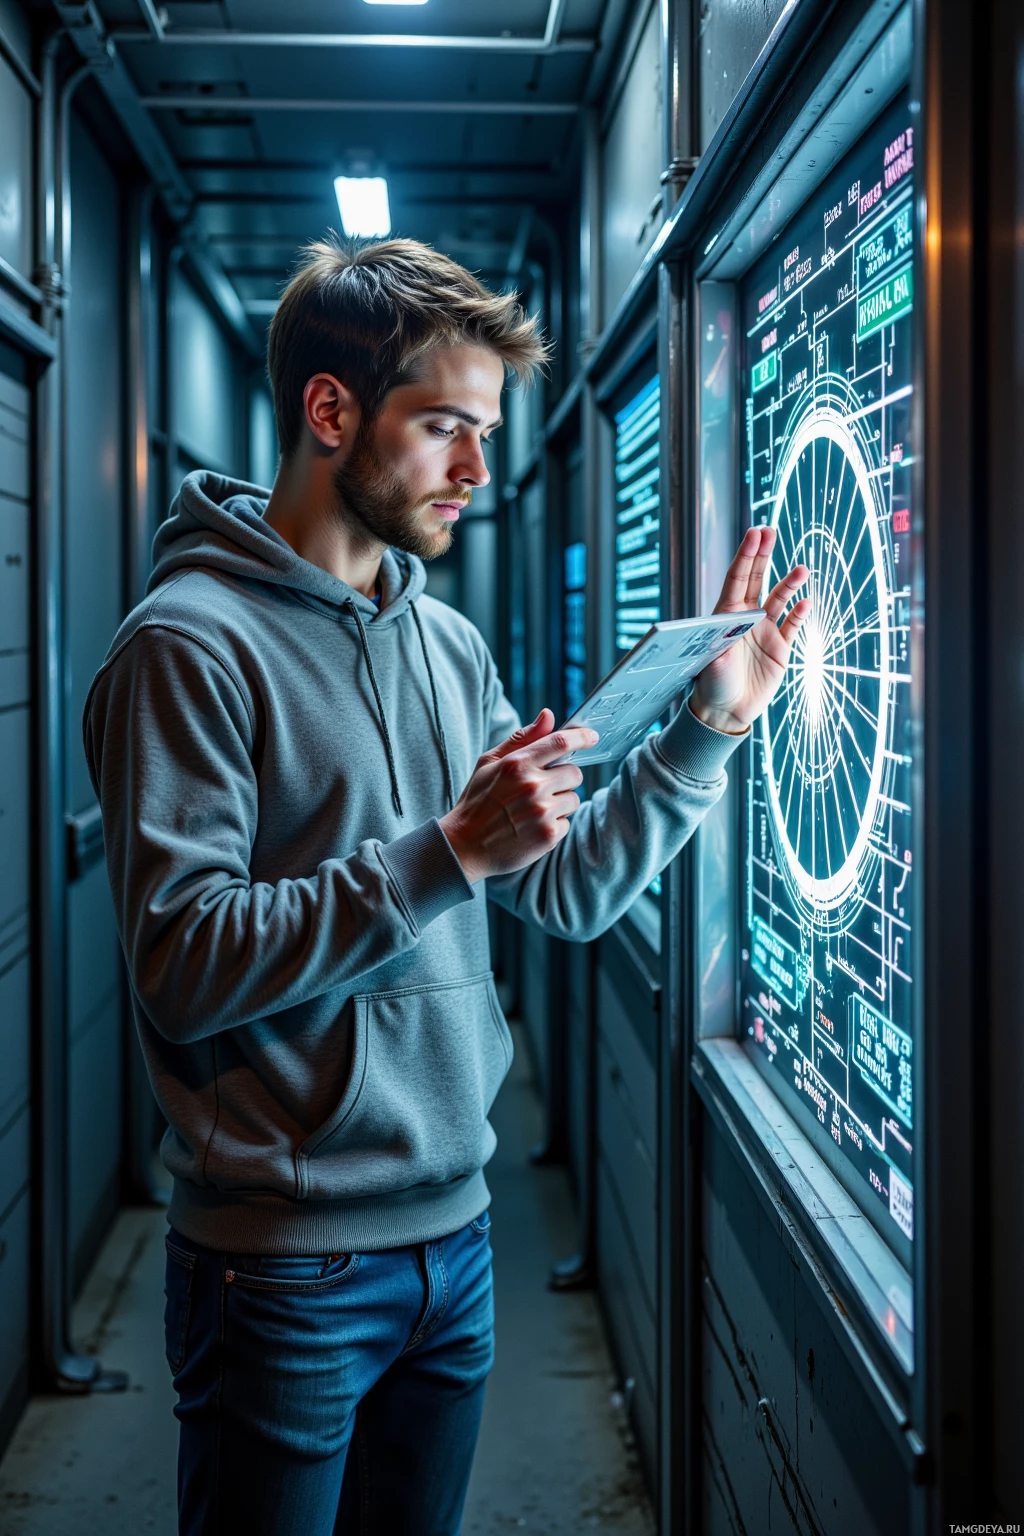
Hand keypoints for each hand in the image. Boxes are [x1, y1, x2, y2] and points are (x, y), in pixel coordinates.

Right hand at [439, 710, 597, 883]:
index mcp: (517, 764)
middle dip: (564, 778)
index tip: (591, 737)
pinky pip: (567, 823)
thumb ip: (522, 738)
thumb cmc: (477, 801)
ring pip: (574, 799)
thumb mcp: (489, 763)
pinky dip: (553, 825)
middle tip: (543, 788)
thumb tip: (548, 715)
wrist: (464, 846)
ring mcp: (542, 812)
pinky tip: (531, 828)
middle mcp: (532, 786)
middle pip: (575, 773)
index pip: (560, 742)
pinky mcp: (548, 836)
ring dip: (560, 803)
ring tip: (532, 811)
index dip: (581, 737)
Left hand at [689, 525, 810, 734]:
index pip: (736, 579)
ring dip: (788, 583)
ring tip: (802, 569)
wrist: (726, 711)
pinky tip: (805, 603)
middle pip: (755, 579)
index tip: (754, 534)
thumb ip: (718, 644)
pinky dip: (799, 614)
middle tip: (769, 531)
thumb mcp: (709, 663)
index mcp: (724, 616)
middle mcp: (745, 618)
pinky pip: (792, 626)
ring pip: (778, 599)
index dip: (745, 555)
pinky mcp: (779, 648)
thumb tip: (723, 629)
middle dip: (762, 555)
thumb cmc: (710, 685)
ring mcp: (764, 631)